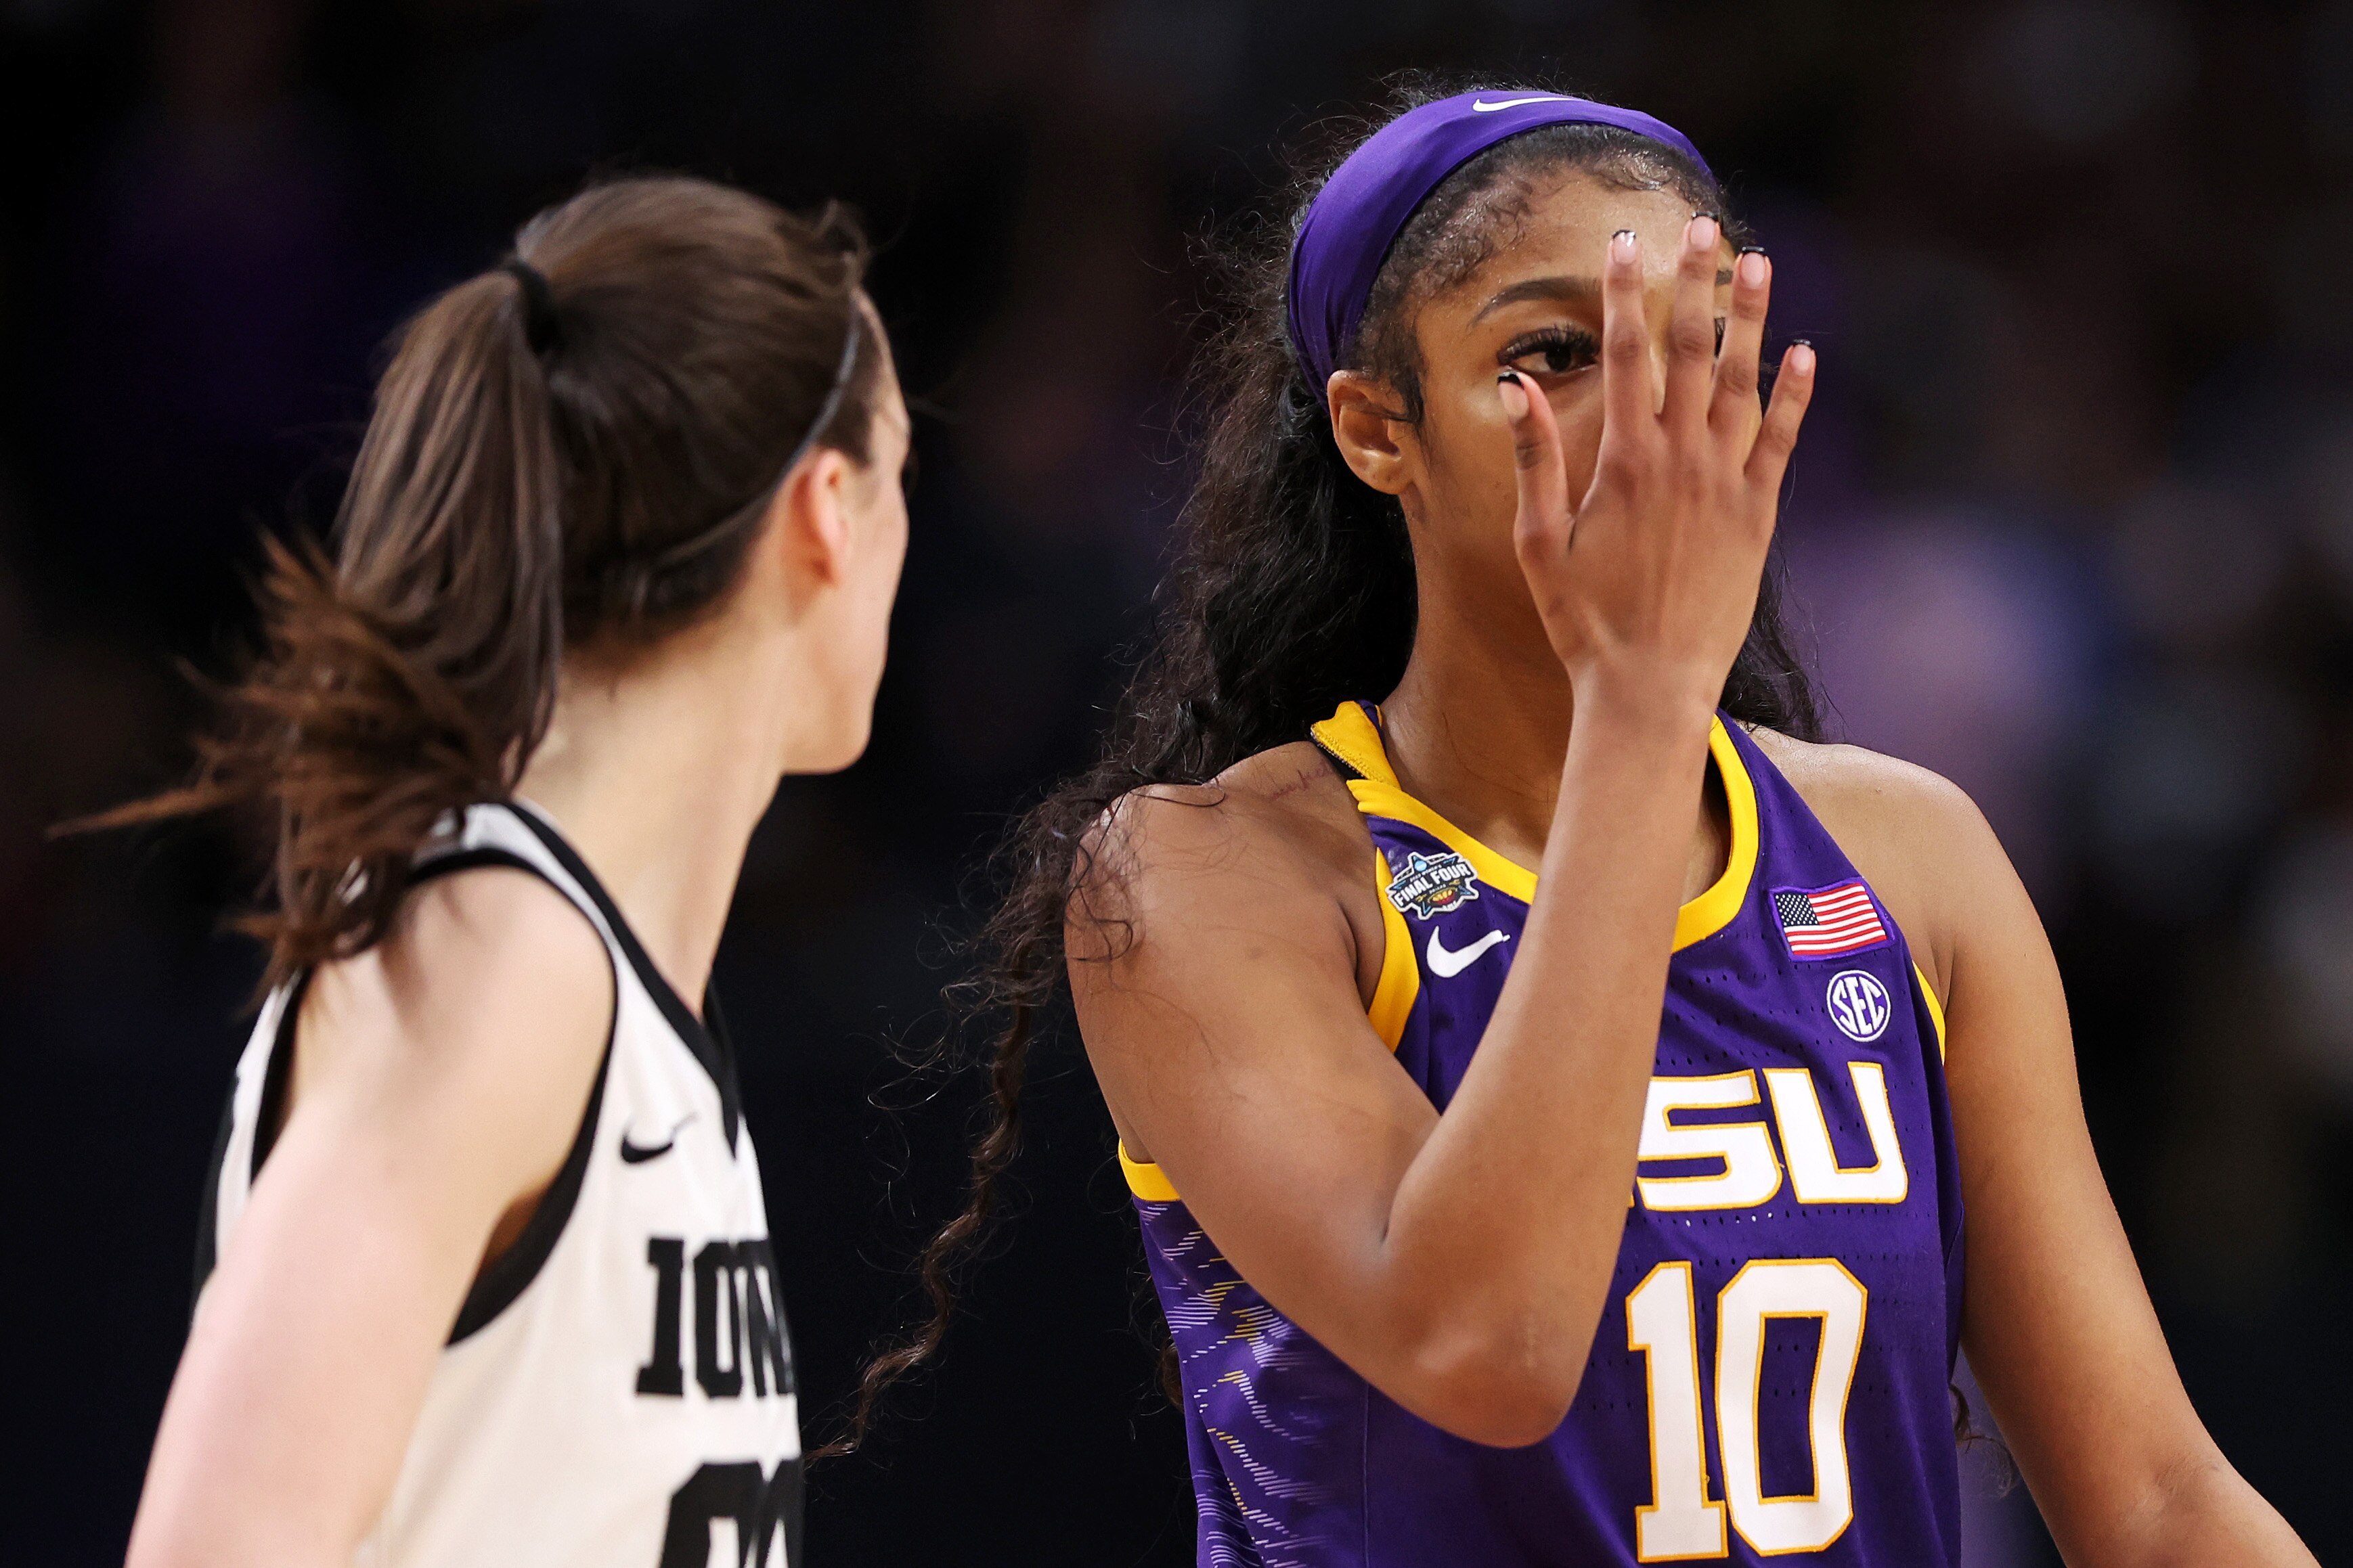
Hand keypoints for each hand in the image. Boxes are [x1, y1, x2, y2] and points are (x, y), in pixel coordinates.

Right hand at [1500, 215, 1813, 712]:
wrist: (1647, 687)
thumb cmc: (1582, 620)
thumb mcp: (1538, 542)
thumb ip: (1533, 459)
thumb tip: (1516, 385)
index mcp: (1623, 463)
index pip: (1626, 355)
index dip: (1624, 293)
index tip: (1624, 242)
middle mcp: (1680, 462)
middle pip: (1690, 352)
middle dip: (1695, 283)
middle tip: (1703, 227)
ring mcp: (1726, 486)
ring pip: (1742, 383)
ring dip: (1750, 319)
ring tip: (1758, 262)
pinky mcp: (1758, 517)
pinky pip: (1780, 441)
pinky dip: (1793, 394)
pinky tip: (1802, 352)